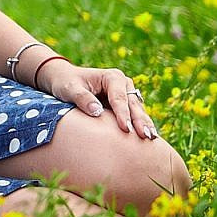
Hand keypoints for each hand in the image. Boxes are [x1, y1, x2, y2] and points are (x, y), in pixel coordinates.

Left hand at [36, 59, 157, 138]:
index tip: (125, 128)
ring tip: (151, 139)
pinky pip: (135, 116)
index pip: (119, 97)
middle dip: (140, 120)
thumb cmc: (67, 83)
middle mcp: (123, 84)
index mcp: (111, 77)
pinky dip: (141, 126)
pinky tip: (148, 139)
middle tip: (146, 136)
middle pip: (133, 104)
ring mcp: (126, 94)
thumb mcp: (70, 89)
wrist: (65, 80)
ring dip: (144, 124)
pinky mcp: (126, 105)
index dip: (122, 113)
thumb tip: (97, 111)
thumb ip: (83, 98)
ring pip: (138, 111)